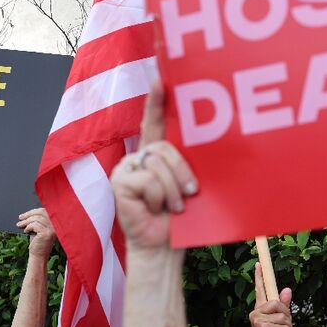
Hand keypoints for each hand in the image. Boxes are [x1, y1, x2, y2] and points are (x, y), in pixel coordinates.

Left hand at [17, 208, 55, 258]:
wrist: (39, 256)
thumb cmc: (38, 243)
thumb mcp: (38, 229)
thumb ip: (37, 221)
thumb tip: (28, 214)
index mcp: (55, 223)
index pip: (45, 211)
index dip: (34, 211)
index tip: (25, 214)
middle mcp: (56, 225)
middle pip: (41, 213)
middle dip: (29, 214)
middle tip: (20, 218)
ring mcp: (52, 229)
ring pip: (37, 219)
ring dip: (26, 221)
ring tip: (20, 225)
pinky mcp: (46, 233)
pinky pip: (35, 225)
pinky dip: (28, 227)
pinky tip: (26, 231)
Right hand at [111, 82, 197, 250]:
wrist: (163, 247)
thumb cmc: (179, 219)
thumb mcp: (187, 185)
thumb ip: (187, 163)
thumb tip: (206, 139)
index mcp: (156, 154)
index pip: (154, 121)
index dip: (156, 100)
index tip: (161, 78)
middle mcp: (139, 156)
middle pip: (164, 148)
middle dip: (182, 173)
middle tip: (189, 194)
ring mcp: (126, 168)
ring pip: (158, 164)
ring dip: (172, 191)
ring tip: (172, 207)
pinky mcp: (119, 182)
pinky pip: (149, 180)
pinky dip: (159, 198)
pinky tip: (154, 209)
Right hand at [249, 262, 293, 326]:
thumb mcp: (280, 321)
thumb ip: (283, 306)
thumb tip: (287, 290)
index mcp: (260, 309)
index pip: (260, 290)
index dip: (260, 276)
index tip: (259, 264)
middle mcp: (256, 312)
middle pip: (279, 304)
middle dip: (286, 316)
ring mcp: (258, 320)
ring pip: (284, 316)